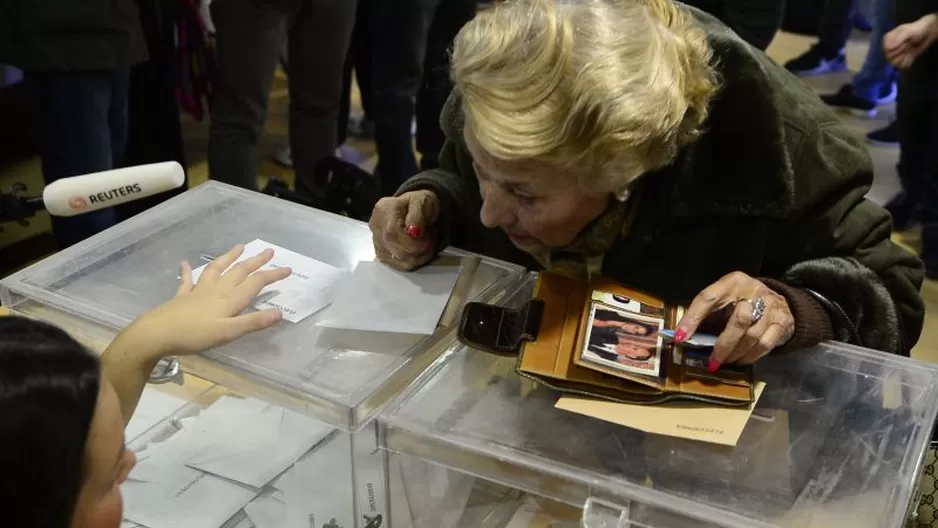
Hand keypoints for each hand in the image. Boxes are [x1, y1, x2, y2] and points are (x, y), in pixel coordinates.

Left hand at [125, 245, 291, 358]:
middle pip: (240, 271)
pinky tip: (185, 263)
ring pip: (217, 269)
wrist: (157, 334)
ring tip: (239, 247)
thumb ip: (253, 322)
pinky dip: (187, 271)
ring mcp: (198, 291)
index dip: (272, 275)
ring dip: (229, 257)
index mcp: (230, 299)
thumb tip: (280, 312)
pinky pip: (187, 280)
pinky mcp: (182, 296)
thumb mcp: (228, 332)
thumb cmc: (194, 335)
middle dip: (256, 261)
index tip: (287, 269)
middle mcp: (217, 290)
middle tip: (269, 251)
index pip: (256, 283)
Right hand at [369, 190, 439, 270]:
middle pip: (393, 249)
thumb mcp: (423, 201)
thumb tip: (414, 231)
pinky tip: (418, 251)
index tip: (428, 242)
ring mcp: (377, 240)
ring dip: (417, 256)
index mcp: (384, 209)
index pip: (392, 233)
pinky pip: (398, 265)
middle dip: (416, 250)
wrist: (416, 207)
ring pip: (396, 260)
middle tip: (429, 242)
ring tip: (424, 244)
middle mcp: (376, 226)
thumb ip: (417, 215)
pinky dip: (413, 261)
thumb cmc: (420, 203)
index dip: (411, 242)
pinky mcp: (382, 253)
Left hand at [675, 272, 794, 369]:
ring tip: (724, 362)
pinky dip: (751, 357)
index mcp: (732, 282)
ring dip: (736, 354)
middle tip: (712, 362)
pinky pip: (765, 344)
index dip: (693, 318)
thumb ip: (706, 314)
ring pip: (752, 336)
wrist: (779, 300)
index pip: (708, 298)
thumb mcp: (724, 299)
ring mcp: (771, 306)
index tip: (681, 337)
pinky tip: (740, 361)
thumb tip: (682, 336)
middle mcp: (754, 291)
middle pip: (738, 321)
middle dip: (723, 346)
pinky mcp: (782, 322)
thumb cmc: (742, 301)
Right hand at [884, 14, 937, 68]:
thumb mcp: (908, 32)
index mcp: (887, 39)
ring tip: (910, 50)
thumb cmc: (917, 30)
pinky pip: (901, 66)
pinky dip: (907, 62)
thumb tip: (888, 48)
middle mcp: (889, 48)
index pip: (886, 49)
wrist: (927, 33)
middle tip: (909, 45)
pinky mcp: (902, 60)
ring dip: (904, 57)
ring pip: (894, 63)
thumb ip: (898, 39)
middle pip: (890, 57)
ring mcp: (895, 55)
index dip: (896, 47)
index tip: (904, 42)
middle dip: (901, 51)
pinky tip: (911, 56)